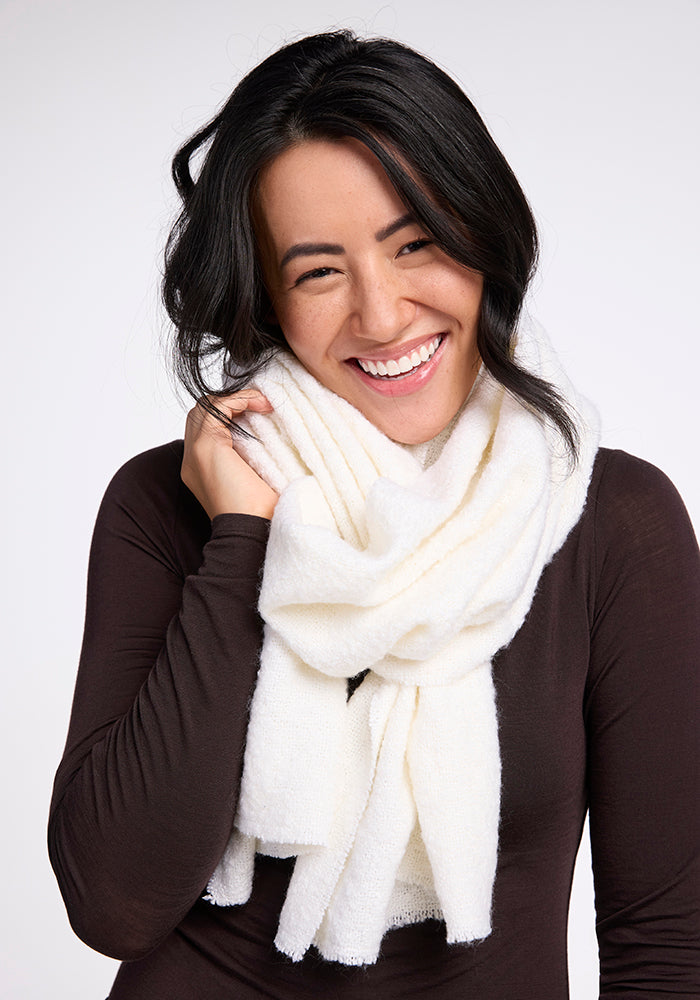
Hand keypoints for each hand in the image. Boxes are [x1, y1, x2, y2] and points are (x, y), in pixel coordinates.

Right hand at [181, 391, 278, 519]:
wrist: (251, 531)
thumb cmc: (259, 514)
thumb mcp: (257, 480)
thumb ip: (256, 459)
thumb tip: (280, 439)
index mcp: (201, 468)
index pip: (206, 427)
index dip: (231, 412)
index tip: (262, 411)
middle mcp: (192, 458)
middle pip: (201, 413)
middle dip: (231, 402)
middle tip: (261, 404)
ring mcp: (196, 451)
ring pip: (206, 406)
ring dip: (236, 398)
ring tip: (264, 402)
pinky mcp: (206, 446)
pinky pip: (217, 407)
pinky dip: (240, 399)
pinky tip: (262, 404)